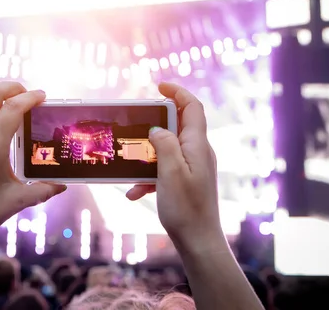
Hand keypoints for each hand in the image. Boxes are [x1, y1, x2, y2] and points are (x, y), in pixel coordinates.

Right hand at [126, 83, 220, 250]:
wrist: (198, 242)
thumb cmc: (186, 209)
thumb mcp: (170, 172)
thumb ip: (164, 145)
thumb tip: (157, 128)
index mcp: (197, 146)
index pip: (193, 107)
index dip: (177, 92)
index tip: (158, 85)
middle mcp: (198, 152)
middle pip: (178, 125)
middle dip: (155, 122)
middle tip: (136, 124)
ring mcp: (193, 167)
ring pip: (167, 148)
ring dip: (147, 155)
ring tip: (130, 165)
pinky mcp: (186, 181)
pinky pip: (164, 168)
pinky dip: (148, 176)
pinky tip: (134, 193)